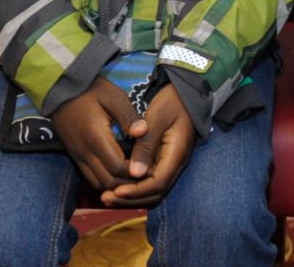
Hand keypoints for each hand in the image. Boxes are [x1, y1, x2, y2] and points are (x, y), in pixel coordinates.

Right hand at [51, 77, 139, 190]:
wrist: (61, 88)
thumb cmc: (92, 90)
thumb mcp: (113, 97)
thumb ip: (128, 116)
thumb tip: (144, 131)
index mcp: (96, 138)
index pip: (117, 167)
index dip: (135, 173)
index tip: (152, 168)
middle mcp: (85, 153)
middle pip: (108, 181)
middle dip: (129, 183)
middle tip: (148, 177)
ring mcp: (78, 156)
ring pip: (98, 184)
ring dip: (117, 185)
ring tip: (136, 177)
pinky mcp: (75, 156)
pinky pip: (90, 178)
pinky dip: (106, 181)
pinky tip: (120, 174)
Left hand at [106, 83, 196, 207]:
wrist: (186, 92)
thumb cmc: (172, 101)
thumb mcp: (157, 118)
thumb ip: (146, 145)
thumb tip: (134, 173)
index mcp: (177, 154)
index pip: (158, 184)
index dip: (136, 191)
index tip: (116, 191)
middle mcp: (176, 164)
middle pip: (155, 194)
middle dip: (131, 199)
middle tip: (106, 198)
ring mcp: (171, 163)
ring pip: (153, 191)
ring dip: (132, 197)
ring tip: (108, 197)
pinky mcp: (163, 161)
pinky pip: (151, 182)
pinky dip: (135, 189)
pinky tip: (117, 187)